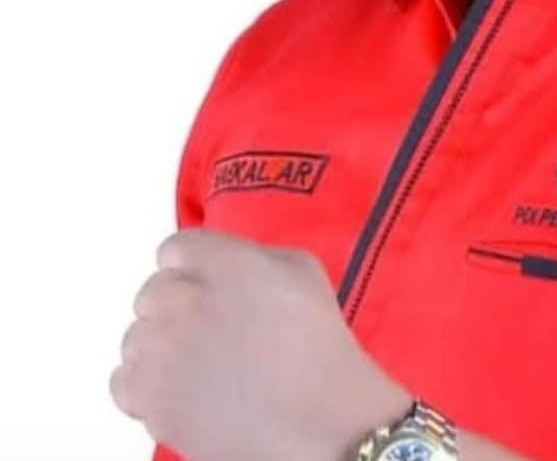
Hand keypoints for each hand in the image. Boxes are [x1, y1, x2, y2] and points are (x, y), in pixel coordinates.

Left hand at [110, 228, 410, 460]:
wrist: (318, 422)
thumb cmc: (319, 347)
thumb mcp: (302, 271)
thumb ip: (253, 256)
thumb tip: (226, 265)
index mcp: (224, 262)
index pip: (175, 249)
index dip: (192, 267)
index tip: (207, 285)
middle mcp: (184, 299)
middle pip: (150, 291)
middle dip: (175, 305)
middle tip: (209, 328)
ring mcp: (162, 351)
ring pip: (135, 336)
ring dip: (161, 345)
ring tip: (200, 363)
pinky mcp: (151, 400)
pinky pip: (122, 381)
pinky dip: (145, 384)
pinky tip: (180, 388)